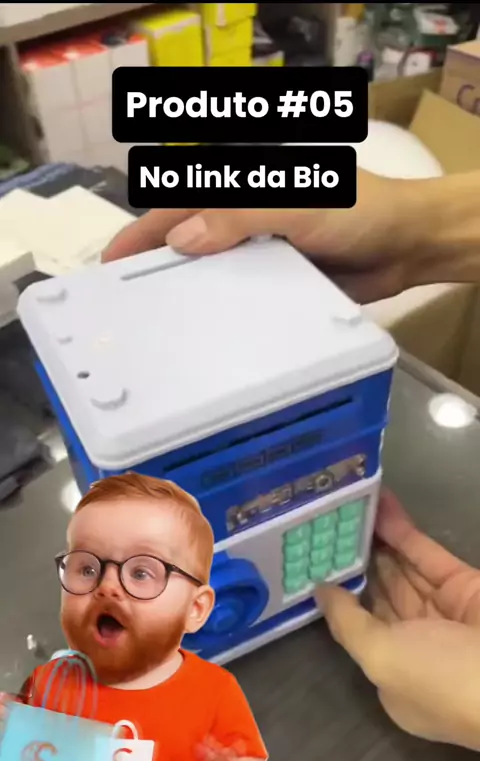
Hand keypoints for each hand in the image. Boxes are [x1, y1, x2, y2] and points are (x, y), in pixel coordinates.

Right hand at [102, 170, 432, 304]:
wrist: (408, 245)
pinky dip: (223, 317)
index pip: (179, 208)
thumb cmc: (357, 211)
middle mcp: (244, 223)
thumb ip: (240, 215)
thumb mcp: (297, 202)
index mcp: (242, 191)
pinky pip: (243, 302)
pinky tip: (206, 343)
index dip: (142, 234)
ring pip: (213, 278)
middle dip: (155, 270)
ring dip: (186, 298)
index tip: (109, 265)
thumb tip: (180, 240)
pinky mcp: (279, 287)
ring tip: (157, 334)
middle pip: (188, 245)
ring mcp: (261, 257)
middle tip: (126, 312)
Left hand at [316, 490, 479, 750]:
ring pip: (401, 571)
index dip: (341, 597)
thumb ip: (347, 623)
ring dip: (375, 541)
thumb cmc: (440, 677)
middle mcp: (418, 646)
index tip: (316, 562)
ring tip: (347, 509)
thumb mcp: (382, 659)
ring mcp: (443, 613)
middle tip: (327, 525)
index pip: (360, 630)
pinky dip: (401, 531)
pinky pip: (425, 555)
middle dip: (356, 563)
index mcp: (395, 675)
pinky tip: (379, 507)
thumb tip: (319, 592)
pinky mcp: (463, 584)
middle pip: (380, 596)